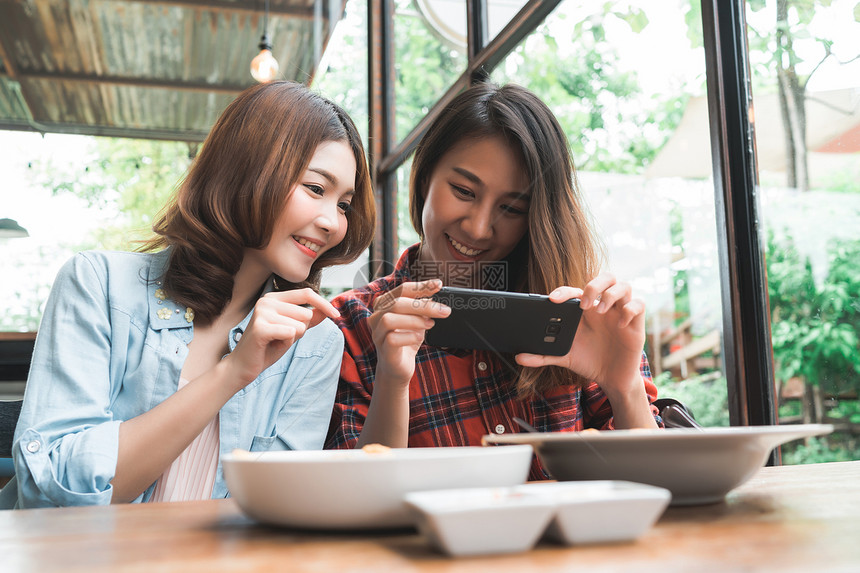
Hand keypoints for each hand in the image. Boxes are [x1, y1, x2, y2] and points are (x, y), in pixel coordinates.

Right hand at [224, 288, 338, 388]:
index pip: (307, 293)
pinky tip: (271, 345)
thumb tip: (329, 310)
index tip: (337, 316)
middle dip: (300, 330)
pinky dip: (285, 343)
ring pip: (300, 325)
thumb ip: (310, 319)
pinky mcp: (260, 328)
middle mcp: (267, 300)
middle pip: (306, 313)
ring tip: (275, 341)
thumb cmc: (268, 347)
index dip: (324, 304)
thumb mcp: (294, 330)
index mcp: (274, 297)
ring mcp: (262, 312)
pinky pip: (291, 333)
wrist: (244, 366)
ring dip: (292, 338)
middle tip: (281, 337)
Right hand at [369, 279, 449, 384]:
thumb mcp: (417, 320)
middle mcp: (377, 317)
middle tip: (443, 310)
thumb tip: (436, 297)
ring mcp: (377, 334)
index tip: (438, 285)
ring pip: (389, 319)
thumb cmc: (406, 341)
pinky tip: (419, 337)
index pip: (401, 289)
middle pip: (397, 303)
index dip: (420, 286)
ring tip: (430, 324)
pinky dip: (409, 336)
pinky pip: (392, 339)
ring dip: (414, 320)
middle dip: (423, 305)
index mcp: (385, 305)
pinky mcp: (383, 349)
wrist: (399, 368)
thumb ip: (422, 308)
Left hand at [515, 273, 645, 396]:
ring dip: (611, 294)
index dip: (564, 291)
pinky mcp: (636, 323)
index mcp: (585, 311)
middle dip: (594, 284)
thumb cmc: (589, 361)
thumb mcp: (565, 357)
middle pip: (605, 277)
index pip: (576, 290)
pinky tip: (620, 323)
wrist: (611, 378)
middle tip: (584, 303)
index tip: (552, 299)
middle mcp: (603, 307)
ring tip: (600, 309)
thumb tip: (519, 357)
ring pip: (623, 286)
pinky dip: (630, 309)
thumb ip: (543, 355)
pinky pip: (639, 304)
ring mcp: (621, 312)